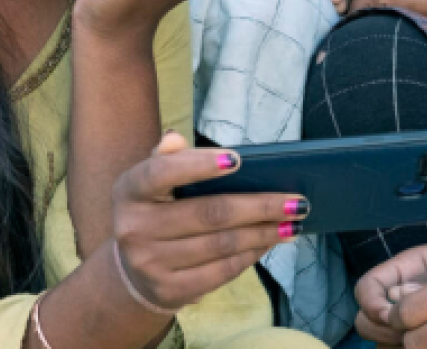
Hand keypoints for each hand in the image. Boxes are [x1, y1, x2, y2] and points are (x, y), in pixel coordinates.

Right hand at [110, 132, 306, 313]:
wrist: (133, 270)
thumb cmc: (157, 211)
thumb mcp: (154, 183)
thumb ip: (169, 158)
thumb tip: (177, 138)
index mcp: (129, 191)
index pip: (161, 172)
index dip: (199, 165)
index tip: (238, 159)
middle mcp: (133, 228)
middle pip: (209, 213)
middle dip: (260, 206)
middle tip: (298, 201)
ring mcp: (149, 264)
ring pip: (221, 244)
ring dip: (264, 233)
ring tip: (293, 223)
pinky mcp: (169, 290)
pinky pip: (221, 271)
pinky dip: (250, 255)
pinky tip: (269, 243)